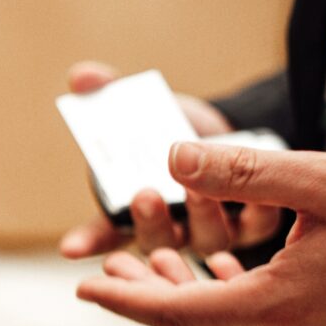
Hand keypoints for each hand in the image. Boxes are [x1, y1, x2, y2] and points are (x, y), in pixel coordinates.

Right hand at [59, 61, 281, 257]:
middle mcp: (170, 229)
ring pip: (203, 240)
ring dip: (200, 217)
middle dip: (149, 223)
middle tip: (144, 196)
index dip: (87, 243)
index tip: (70, 248)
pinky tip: (253, 196)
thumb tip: (82, 76)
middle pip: (156, 241)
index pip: (104, 235)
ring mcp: (209, 231)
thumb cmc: (175, 127)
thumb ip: (110, 94)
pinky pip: (254, 227)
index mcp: (133, 211)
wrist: (228, 129)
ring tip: (198, 189)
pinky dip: (255, 214)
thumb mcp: (141, 107)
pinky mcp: (253, 224)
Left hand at [77, 142, 325, 325]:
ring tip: (161, 261)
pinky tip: (223, 274)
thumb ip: (242, 170)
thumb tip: (172, 158)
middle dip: (146, 296)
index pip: (175, 312)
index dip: (124, 299)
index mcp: (274, 305)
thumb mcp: (319, 180)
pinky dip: (224, 308)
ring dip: (184, 301)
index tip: (85, 286)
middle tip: (114, 265)